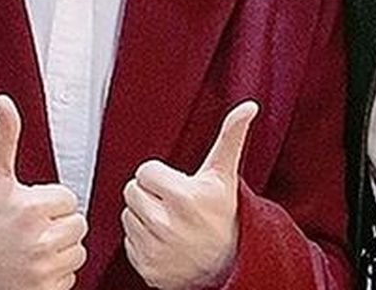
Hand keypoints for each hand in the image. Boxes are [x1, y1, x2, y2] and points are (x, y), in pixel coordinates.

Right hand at [0, 95, 88, 289]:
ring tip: (28, 246)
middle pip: (77, 227)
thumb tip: (5, 101)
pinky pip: (68, 280)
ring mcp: (39, 272)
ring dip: (58, 250)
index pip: (69, 200)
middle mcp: (38, 242)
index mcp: (31, 209)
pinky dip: (53, 276)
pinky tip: (28, 268)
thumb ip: (5, 135)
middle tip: (28, 227)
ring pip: (75, 254)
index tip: (26, 206)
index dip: (50, 201)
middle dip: (57, 224)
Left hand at [122, 101, 258, 289]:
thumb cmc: (223, 213)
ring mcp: (156, 249)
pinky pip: (128, 242)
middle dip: (149, 194)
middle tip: (171, 202)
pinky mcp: (147, 268)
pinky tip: (162, 240)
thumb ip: (231, 136)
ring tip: (168, 220)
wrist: (229, 263)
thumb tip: (248, 107)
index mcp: (184, 197)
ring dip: (143, 216)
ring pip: (127, 216)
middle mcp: (167, 225)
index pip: (144, 172)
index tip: (177, 185)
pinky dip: (141, 241)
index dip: (160, 176)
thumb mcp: (225, 174)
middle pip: (131, 192)